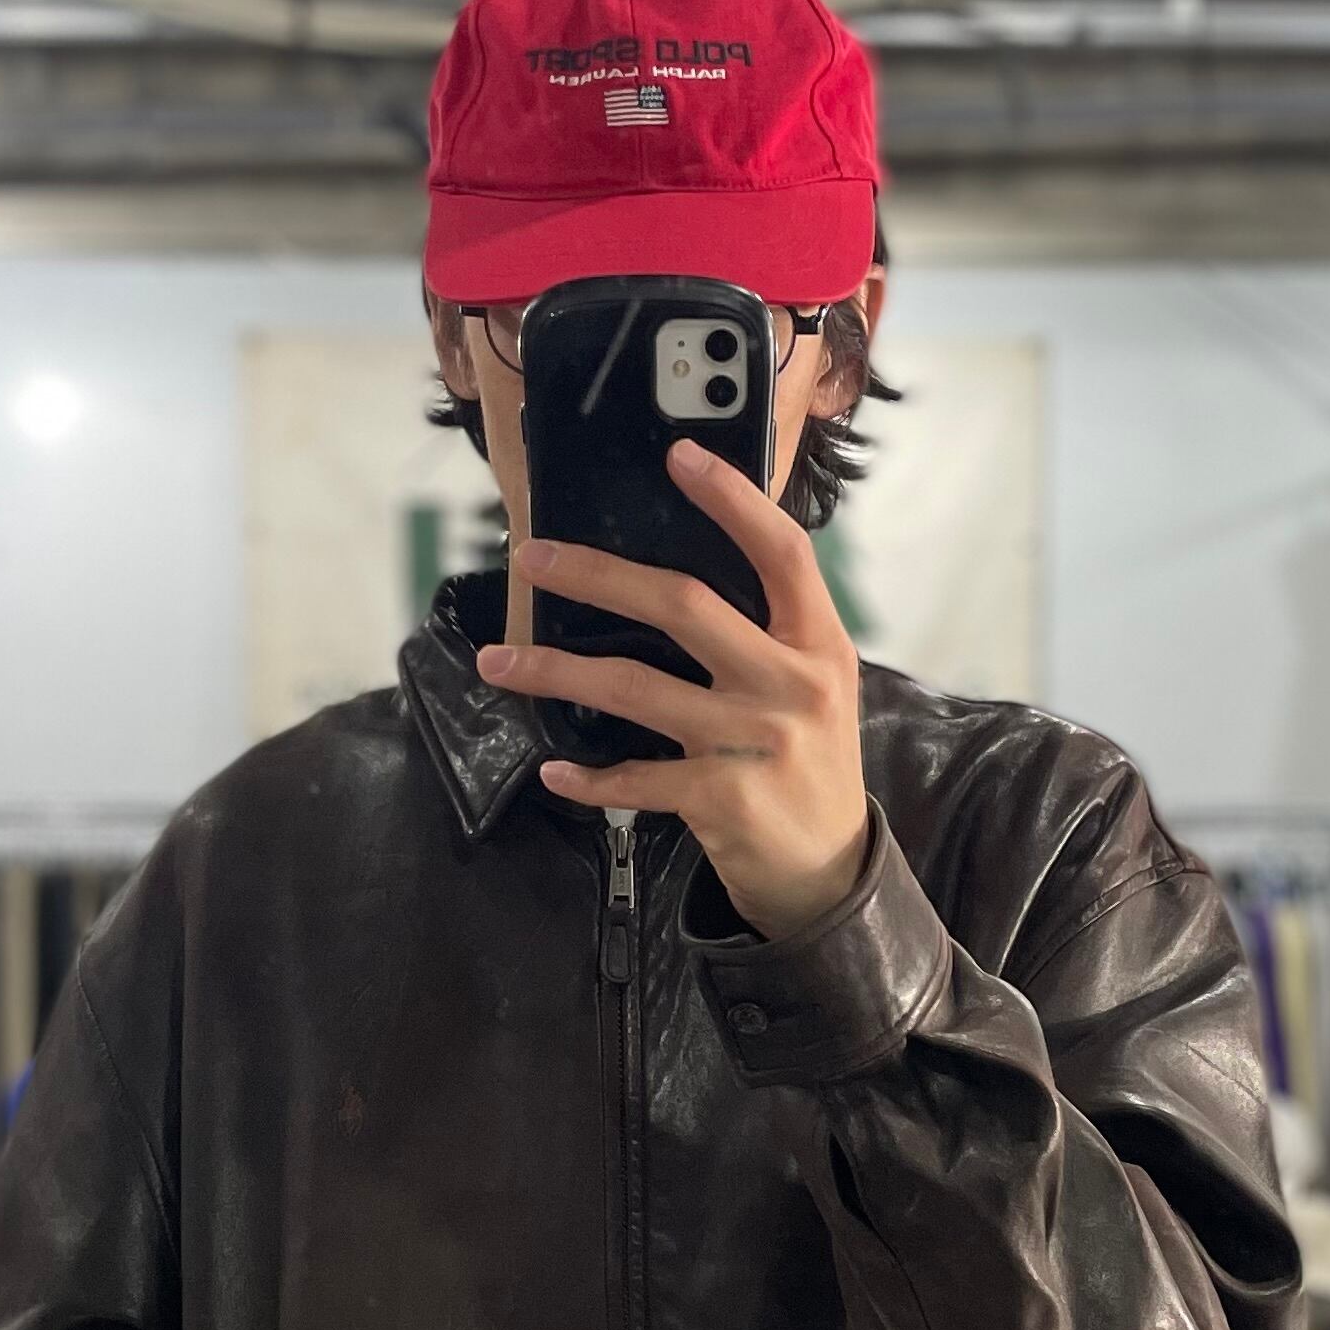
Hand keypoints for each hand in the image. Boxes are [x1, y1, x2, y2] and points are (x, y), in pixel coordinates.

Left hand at [476, 441, 872, 938]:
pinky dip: (587, 777)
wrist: (829, 872)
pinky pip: (633, 779)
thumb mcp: (814, 686)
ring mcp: (754, 742)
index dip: (733, 501)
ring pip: (635, 688)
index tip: (679, 456)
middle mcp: (791, 685)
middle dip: (598, 575)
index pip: (781, 552)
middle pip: (685, 605)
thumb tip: (676, 572)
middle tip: (534, 557)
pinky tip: (553, 770)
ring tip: (500, 661)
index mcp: (818, 644)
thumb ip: (766, 632)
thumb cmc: (807, 763)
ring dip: (555, 672)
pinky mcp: (721, 799)